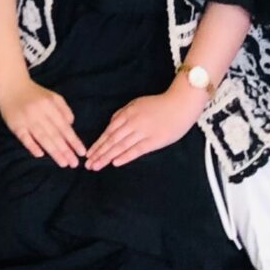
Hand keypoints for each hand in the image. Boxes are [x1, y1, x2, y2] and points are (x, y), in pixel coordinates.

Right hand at [0, 75, 86, 167]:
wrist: (11, 85)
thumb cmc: (35, 94)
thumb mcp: (53, 96)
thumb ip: (64, 109)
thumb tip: (71, 125)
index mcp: (50, 105)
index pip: (64, 126)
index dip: (73, 140)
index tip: (81, 152)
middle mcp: (39, 112)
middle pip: (54, 134)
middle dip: (66, 150)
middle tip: (74, 163)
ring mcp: (26, 119)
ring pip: (42, 137)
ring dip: (53, 151)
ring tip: (63, 163)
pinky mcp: (15, 125)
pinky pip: (24, 138)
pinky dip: (32, 146)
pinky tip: (40, 155)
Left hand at [84, 85, 207, 170]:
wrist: (181, 104)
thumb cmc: (159, 104)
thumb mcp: (137, 103)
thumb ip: (123, 113)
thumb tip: (111, 124)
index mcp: (128, 113)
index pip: (109, 131)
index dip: (98, 143)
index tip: (89, 153)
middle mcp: (133, 123)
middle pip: (112, 140)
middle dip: (99, 153)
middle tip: (88, 164)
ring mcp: (143, 132)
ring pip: (121, 146)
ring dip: (108, 157)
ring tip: (97, 166)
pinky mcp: (154, 141)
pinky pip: (137, 150)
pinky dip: (125, 156)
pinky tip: (115, 163)